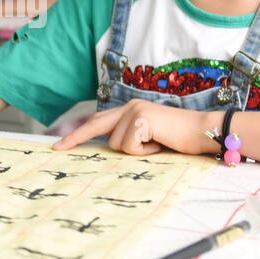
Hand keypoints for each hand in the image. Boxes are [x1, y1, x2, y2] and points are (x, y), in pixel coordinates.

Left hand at [52, 99, 219, 156]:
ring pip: (116, 143)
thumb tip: (109, 150)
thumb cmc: (179, 140)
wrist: (203, 132)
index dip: (79, 134)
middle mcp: (129, 106)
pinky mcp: (141, 118)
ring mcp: (134, 110)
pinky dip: (144, 152)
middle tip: (56, 149)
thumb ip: (130, 140)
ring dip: (135, 152)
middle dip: (75, 139)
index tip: (59, 144)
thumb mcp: (149, 139)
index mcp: (130, 110)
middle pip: (96, 126)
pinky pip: (129, 146)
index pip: (98, 122)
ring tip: (156, 146)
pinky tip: (159, 145)